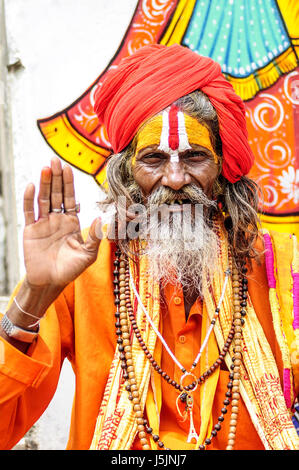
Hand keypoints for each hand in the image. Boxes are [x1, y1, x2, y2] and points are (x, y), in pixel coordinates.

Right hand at [23, 157, 101, 287]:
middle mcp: (57, 220)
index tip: (67, 168)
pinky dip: (30, 199)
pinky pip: (29, 211)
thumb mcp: (88, 255)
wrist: (50, 282)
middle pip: (56, 194)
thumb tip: (98, 219)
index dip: (68, 183)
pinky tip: (32, 186)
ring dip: (44, 184)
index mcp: (71, 222)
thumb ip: (94, 238)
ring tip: (45, 168)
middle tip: (55, 160)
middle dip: (56, 177)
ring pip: (44, 199)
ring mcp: (43, 223)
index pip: (70, 198)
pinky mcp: (31, 230)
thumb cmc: (71, 270)